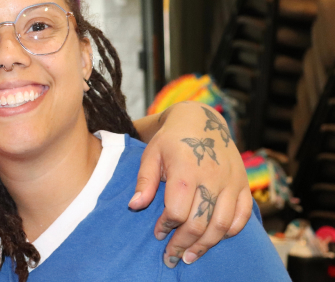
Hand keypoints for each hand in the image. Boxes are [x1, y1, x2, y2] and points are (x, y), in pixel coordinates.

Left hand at [128, 102, 251, 267]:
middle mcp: (212, 176)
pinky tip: (214, 239)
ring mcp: (231, 181)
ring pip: (222, 224)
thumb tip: (135, 206)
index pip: (178, 210)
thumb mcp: (151, 154)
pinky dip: (230, 231)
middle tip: (171, 257)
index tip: (157, 233)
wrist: (201, 120)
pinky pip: (243, 216)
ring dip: (206, 245)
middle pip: (200, 222)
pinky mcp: (243, 184)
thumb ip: (144, 181)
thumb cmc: (171, 139)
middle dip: (184, 243)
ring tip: (190, 256)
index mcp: (186, 168)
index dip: (166, 226)